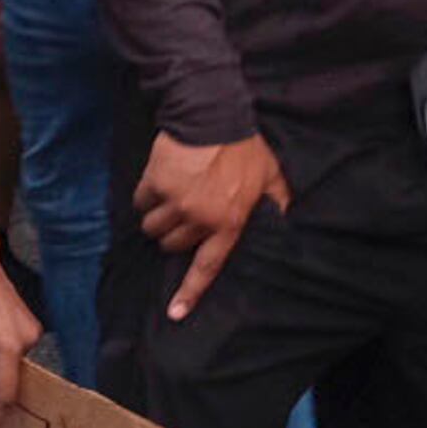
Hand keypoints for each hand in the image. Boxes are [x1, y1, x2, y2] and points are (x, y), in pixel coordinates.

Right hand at [136, 134, 291, 319]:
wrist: (213, 114)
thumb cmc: (244, 146)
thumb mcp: (271, 176)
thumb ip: (277, 201)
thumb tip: (285, 220)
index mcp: (229, 222)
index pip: (208, 266)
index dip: (190, 293)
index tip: (175, 313)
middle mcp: (200, 218)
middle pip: (173, 245)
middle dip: (175, 234)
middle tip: (183, 215)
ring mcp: (175, 202)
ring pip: (154, 228)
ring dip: (158, 217)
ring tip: (171, 197)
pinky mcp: (154, 184)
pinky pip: (141, 203)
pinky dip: (146, 196)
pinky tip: (159, 182)